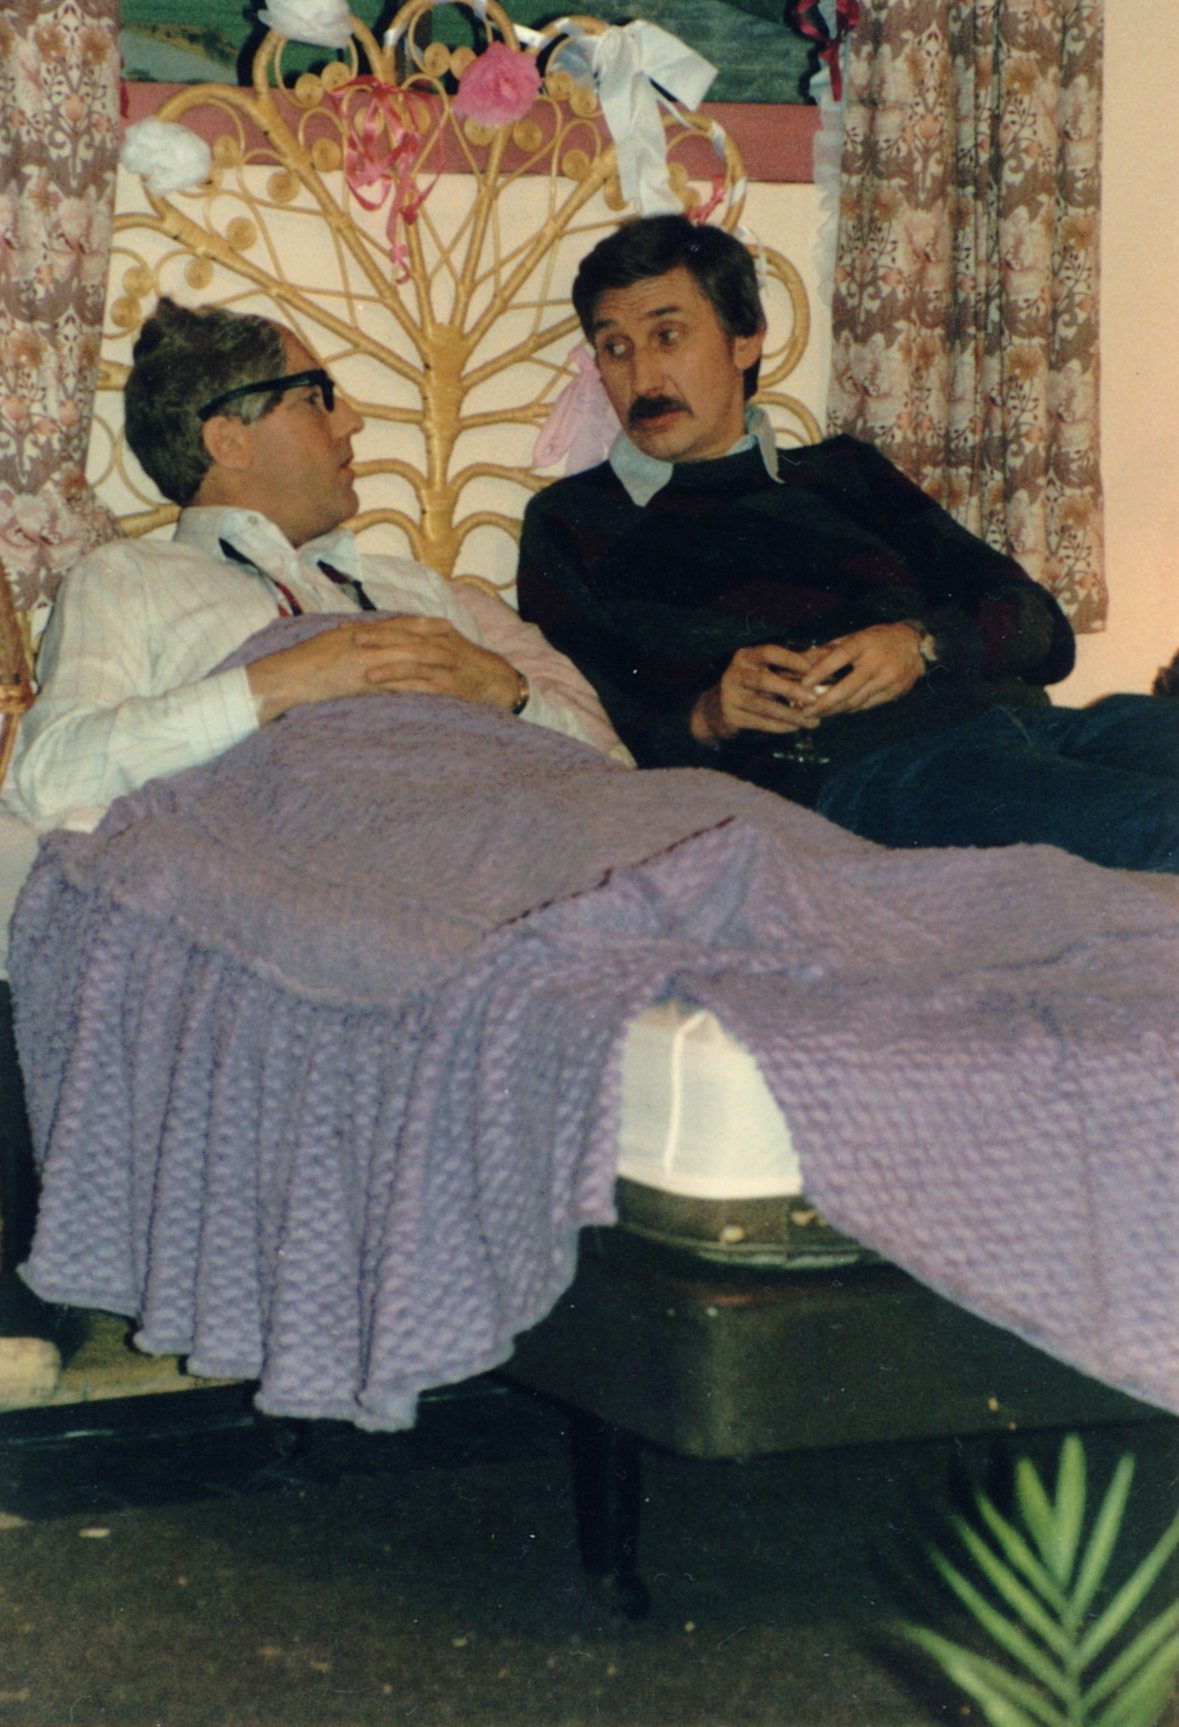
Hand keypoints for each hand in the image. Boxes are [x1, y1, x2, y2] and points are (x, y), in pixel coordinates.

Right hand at [247, 616, 519, 722]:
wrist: (283, 679)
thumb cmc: (297, 666)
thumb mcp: (325, 646)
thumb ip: (345, 642)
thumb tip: (356, 640)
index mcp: (355, 633)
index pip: (393, 624)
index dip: (417, 622)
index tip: (437, 621)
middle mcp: (364, 642)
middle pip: (406, 635)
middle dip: (432, 635)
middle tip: (455, 634)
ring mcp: (366, 660)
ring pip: (407, 657)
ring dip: (432, 659)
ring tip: (455, 662)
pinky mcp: (364, 680)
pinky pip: (398, 683)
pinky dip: (419, 686)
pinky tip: (435, 691)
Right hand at [689, 643, 825, 745]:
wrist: (715, 710)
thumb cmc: (752, 686)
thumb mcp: (767, 670)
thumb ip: (794, 665)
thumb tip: (830, 657)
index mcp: (746, 656)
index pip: (770, 653)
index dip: (792, 659)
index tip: (814, 669)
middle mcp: (735, 673)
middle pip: (765, 680)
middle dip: (791, 690)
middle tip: (814, 699)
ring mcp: (730, 696)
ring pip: (764, 706)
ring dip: (790, 714)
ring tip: (812, 721)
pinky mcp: (731, 716)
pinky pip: (760, 722)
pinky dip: (780, 726)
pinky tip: (796, 728)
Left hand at [799, 623, 925, 718]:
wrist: (914, 645)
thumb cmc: (877, 639)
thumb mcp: (854, 637)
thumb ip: (828, 651)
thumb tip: (799, 662)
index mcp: (864, 643)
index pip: (839, 657)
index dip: (820, 672)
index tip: (803, 684)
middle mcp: (877, 662)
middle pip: (848, 688)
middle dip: (824, 703)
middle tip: (805, 711)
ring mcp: (888, 679)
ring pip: (856, 701)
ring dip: (833, 710)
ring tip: (815, 714)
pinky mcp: (894, 692)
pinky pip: (866, 705)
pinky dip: (849, 709)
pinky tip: (836, 710)